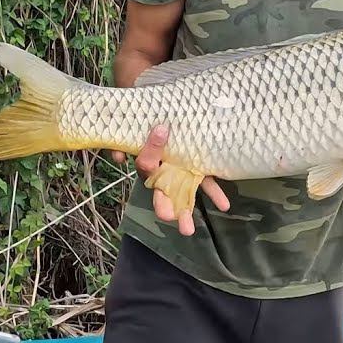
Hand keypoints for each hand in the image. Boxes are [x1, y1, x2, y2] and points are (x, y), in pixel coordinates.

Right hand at [110, 125, 228, 235]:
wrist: (178, 111)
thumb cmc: (155, 117)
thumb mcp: (143, 122)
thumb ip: (128, 137)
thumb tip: (118, 156)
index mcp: (149, 158)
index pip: (147, 162)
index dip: (151, 156)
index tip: (161, 139)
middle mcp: (163, 169)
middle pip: (160, 190)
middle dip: (163, 205)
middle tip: (167, 217)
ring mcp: (181, 170)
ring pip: (182, 193)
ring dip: (185, 211)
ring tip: (188, 230)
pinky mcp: (198, 168)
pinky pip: (206, 182)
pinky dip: (215, 193)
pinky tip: (224, 206)